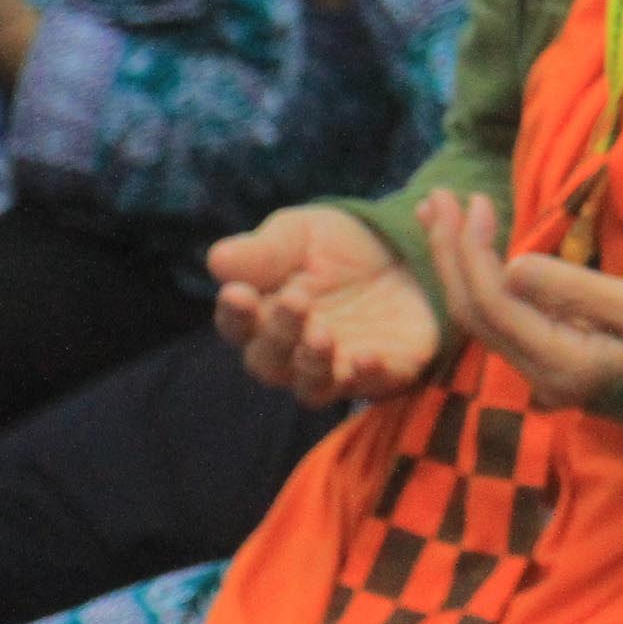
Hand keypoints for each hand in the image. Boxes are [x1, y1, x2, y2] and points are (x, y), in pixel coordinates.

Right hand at [213, 203, 440, 402]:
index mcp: (264, 318)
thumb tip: (218, 260)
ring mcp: (337, 369)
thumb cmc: (336, 247)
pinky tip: (368, 356)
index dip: (235, 314)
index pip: (236, 327)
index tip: (237, 293)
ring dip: (313, 365)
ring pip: (312, 387)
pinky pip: (370, 388)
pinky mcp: (384, 374)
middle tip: (296, 301)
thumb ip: (264, 251)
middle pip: (270, 361)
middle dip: (280, 333)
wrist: (404, 251)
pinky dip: (367, 377)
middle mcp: (293, 353)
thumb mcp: (301, 236)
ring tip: (321, 335)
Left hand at [420, 190, 622, 410]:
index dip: (475, 252)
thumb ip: (578, 289)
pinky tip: (466, 245)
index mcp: (562, 365)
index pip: (495, 307)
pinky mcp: (544, 355)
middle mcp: (538, 375)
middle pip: (473, 314)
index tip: (475, 200)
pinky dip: (475, 275)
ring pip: (478, 316)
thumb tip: (510, 264)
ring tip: (435, 212)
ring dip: (454, 262)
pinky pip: (495, 316)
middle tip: (437, 196)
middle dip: (449, 252)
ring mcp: (538, 370)